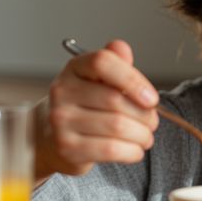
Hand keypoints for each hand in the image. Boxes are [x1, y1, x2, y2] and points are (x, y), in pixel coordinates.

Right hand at [35, 39, 159, 181]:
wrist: (49, 136)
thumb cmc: (83, 105)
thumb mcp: (98, 79)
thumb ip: (115, 64)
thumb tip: (122, 49)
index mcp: (75, 68)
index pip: (103, 62)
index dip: (133, 79)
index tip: (152, 98)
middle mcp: (63, 92)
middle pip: (115, 100)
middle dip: (145, 115)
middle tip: (152, 122)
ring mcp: (61, 120)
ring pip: (117, 127)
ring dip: (142, 135)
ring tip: (145, 137)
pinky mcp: (67, 147)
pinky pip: (110, 149)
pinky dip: (132, 151)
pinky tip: (135, 150)